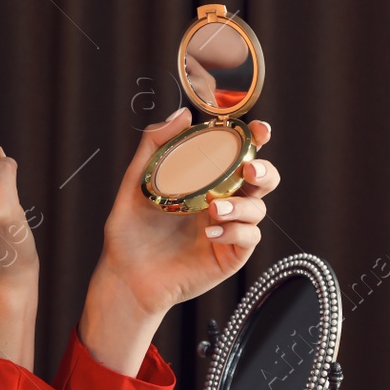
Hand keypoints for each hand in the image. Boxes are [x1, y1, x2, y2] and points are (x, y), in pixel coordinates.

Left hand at [94, 108, 278, 318]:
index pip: (238, 154)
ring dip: (243, 204)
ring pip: (258, 208)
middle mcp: (222, 200)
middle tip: (249, 170)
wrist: (125, 274)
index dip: (255, 139)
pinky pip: (249, 237)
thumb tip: (183, 114)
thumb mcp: (136, 181)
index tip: (259, 131)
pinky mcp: (230, 254)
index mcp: (205, 180)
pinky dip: (234, 231)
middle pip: (262, 179)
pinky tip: (210, 234)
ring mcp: (228, 228)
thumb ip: (156, 144)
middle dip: (264, 170)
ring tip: (215, 208)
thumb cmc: (130, 231)